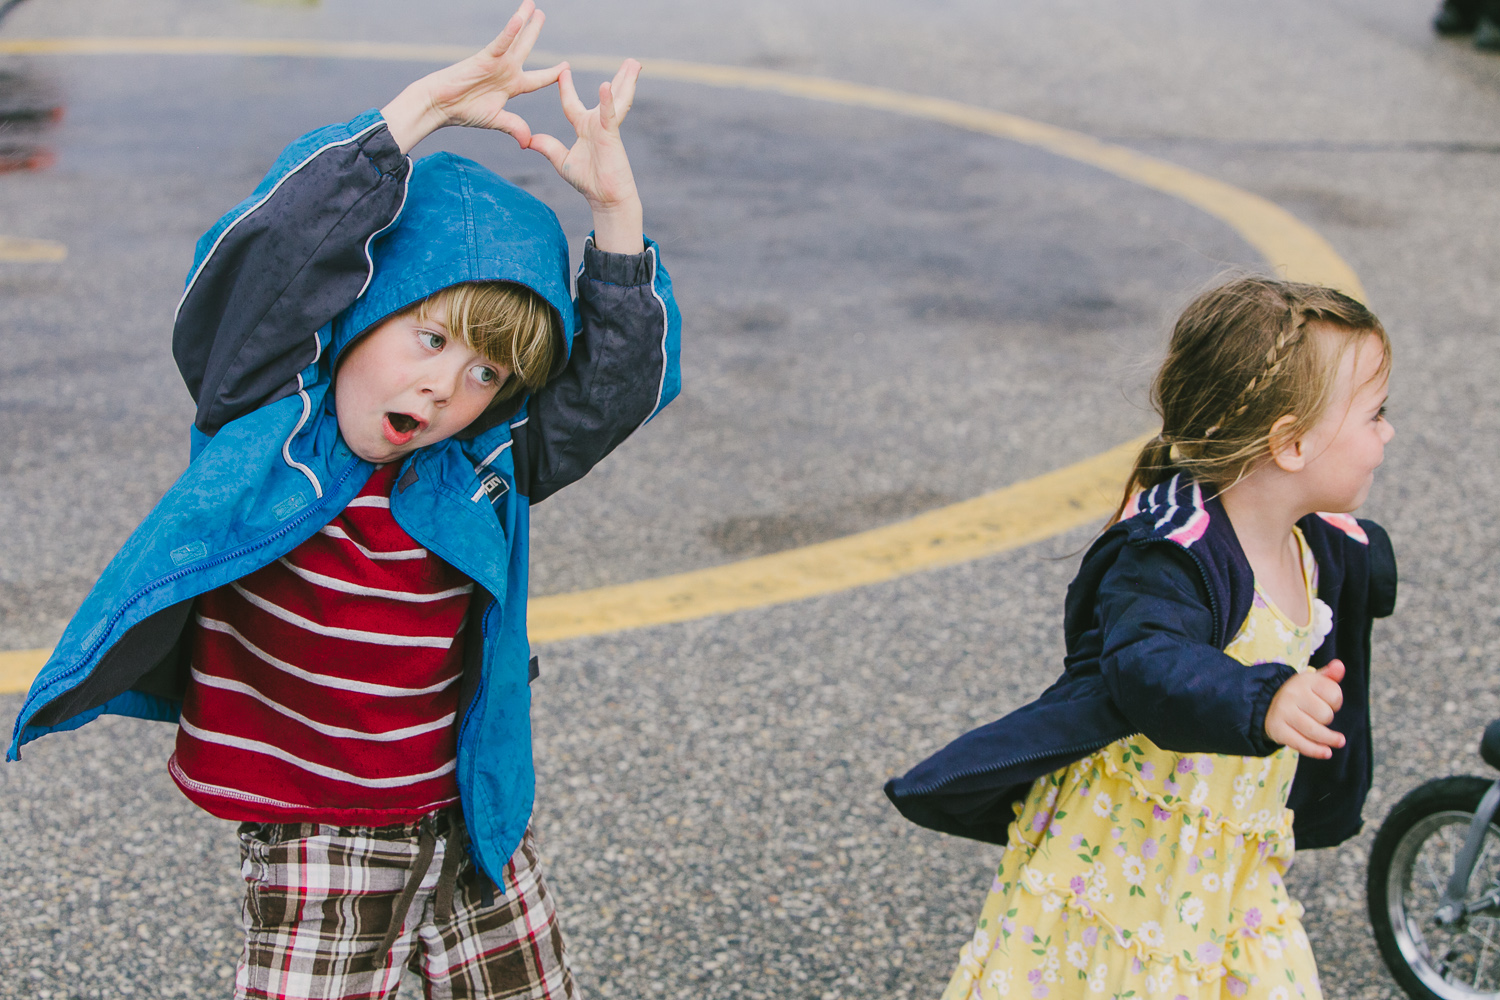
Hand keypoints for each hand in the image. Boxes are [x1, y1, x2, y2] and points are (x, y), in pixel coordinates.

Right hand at [380, 1, 564, 153]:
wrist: (441, 106)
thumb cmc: (464, 112)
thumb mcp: (496, 120)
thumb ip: (514, 127)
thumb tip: (527, 142)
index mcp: (511, 86)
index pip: (536, 79)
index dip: (551, 74)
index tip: (565, 67)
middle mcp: (505, 70)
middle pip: (525, 48)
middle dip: (533, 31)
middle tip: (541, 14)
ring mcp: (496, 62)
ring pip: (515, 39)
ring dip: (524, 22)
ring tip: (532, 5)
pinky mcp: (484, 58)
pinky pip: (500, 43)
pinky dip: (510, 32)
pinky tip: (519, 18)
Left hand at [526, 61, 644, 253]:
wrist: (605, 198)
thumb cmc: (588, 182)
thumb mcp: (562, 162)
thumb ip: (547, 147)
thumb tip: (528, 140)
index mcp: (584, 128)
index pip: (572, 103)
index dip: (566, 88)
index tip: (563, 71)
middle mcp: (597, 124)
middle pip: (607, 95)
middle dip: (618, 78)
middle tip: (628, 61)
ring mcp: (606, 128)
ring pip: (615, 99)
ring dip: (625, 81)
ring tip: (634, 63)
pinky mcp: (610, 136)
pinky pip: (608, 115)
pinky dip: (607, 101)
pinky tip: (607, 85)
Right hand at [1264, 660, 1345, 758]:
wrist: (1265, 704)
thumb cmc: (1298, 694)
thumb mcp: (1312, 681)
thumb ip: (1329, 676)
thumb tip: (1339, 666)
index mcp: (1303, 680)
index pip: (1334, 695)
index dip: (1336, 702)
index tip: (1328, 703)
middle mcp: (1291, 695)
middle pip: (1326, 715)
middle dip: (1327, 719)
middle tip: (1318, 716)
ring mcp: (1283, 713)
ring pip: (1315, 731)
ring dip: (1329, 739)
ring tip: (1339, 741)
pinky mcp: (1278, 730)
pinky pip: (1301, 744)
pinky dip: (1316, 750)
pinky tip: (1327, 752)